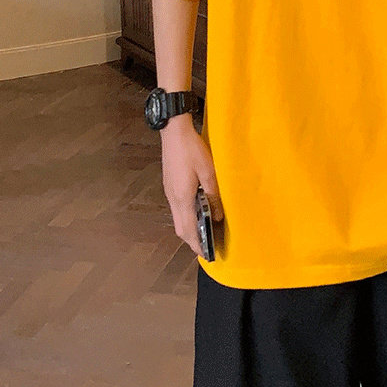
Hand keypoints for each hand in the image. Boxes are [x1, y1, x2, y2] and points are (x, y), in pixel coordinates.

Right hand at [160, 117, 223, 257]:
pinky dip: (186, 217)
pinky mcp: (170, 185)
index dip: (198, 243)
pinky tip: (197, 212)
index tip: (207, 254)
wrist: (174, 131)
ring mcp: (169, 191)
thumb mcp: (209, 172)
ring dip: (189, 229)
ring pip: (178, 219)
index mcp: (182, 197)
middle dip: (192, 240)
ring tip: (204, 233)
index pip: (189, 229)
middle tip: (207, 247)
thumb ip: (213, 195)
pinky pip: (177, 209)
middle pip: (181, 228)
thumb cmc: (192, 149)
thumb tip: (217, 216)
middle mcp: (173, 198)